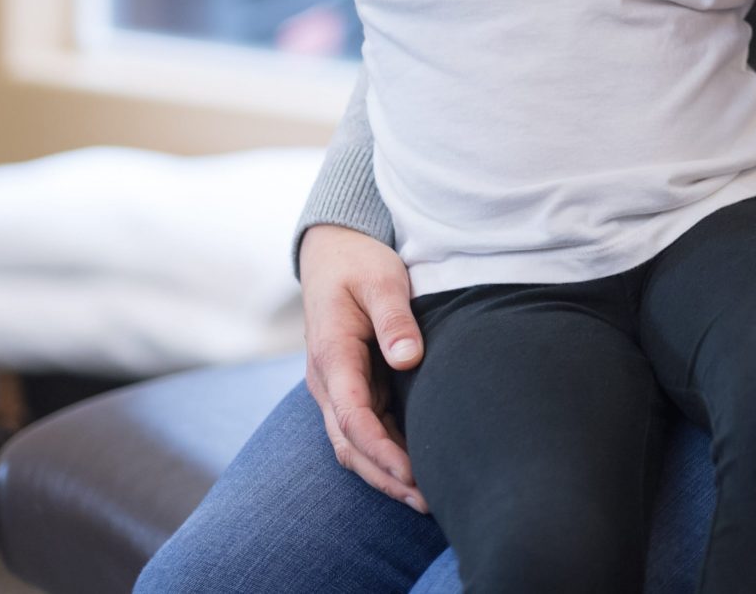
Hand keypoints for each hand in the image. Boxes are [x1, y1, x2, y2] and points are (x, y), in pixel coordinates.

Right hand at [297, 223, 427, 511]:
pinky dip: (384, 454)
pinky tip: (415, 471)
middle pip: (350, 442)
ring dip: (384, 473)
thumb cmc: (359, 263)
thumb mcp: (381, 279)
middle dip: (385, 476)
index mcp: (332, 354)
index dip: (380, 449)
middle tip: (428, 502)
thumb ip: (394, 317)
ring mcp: (334, 387)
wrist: (332, 253)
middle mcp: (326, 380)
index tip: (410, 472)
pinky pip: (363, 430)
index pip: (351, 415)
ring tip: (426, 500)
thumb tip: (409, 358)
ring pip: (353, 443)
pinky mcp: (349, 387)